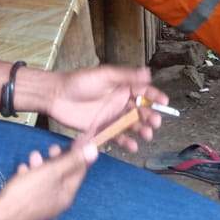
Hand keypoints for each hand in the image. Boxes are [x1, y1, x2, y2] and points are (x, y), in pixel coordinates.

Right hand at [0, 141, 96, 219]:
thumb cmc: (24, 194)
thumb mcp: (51, 173)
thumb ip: (73, 161)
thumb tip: (95, 151)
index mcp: (67, 195)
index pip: (80, 171)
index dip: (79, 154)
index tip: (77, 140)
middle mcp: (57, 204)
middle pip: (62, 176)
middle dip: (57, 159)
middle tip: (52, 149)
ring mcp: (41, 207)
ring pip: (46, 181)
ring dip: (41, 166)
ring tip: (33, 158)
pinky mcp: (26, 208)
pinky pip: (32, 188)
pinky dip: (29, 177)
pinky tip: (22, 170)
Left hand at [47, 66, 164, 151]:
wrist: (55, 96)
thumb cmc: (79, 82)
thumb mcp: (104, 75)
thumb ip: (126, 76)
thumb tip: (148, 72)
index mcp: (122, 86)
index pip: (143, 92)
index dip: (155, 97)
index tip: (164, 103)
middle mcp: (120, 102)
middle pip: (140, 110)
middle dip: (149, 116)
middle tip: (155, 123)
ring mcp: (111, 116)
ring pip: (130, 124)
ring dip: (140, 129)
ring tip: (146, 135)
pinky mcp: (101, 129)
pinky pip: (116, 136)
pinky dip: (125, 141)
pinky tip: (132, 146)